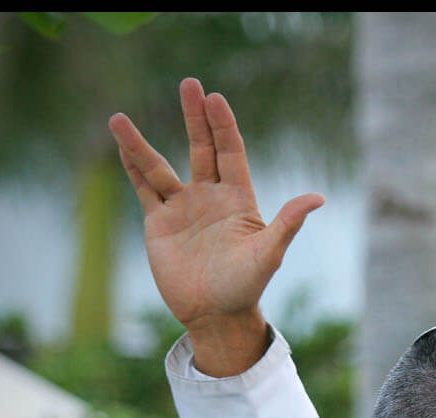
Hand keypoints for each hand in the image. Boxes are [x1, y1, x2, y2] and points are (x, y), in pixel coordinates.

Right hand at [108, 77, 324, 373]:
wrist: (216, 314)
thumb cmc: (246, 286)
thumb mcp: (268, 253)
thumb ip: (288, 223)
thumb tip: (318, 198)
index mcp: (238, 199)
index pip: (230, 152)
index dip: (223, 126)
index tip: (215, 98)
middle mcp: (210, 197)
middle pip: (201, 148)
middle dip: (195, 117)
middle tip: (190, 83)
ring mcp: (183, 208)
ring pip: (159, 167)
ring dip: (139, 143)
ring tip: (117, 117)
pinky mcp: (159, 223)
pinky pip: (143, 189)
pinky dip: (131, 167)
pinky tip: (120, 145)